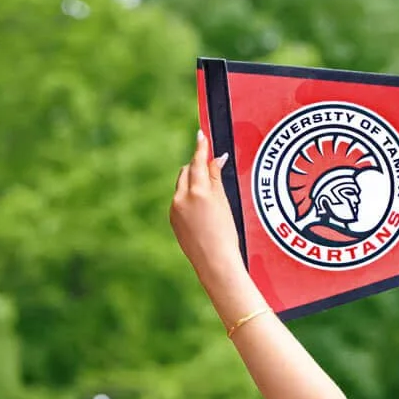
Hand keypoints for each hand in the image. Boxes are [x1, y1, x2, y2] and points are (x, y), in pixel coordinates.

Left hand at [170, 128, 251, 299]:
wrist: (215, 263)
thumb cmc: (226, 235)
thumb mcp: (224, 203)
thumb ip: (217, 178)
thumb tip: (215, 159)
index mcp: (199, 192)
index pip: (198, 161)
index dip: (201, 147)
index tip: (201, 135)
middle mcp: (182, 198)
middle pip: (186, 170)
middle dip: (196, 168)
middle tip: (210, 170)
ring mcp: (174, 209)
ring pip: (182, 186)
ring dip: (192, 184)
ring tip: (209, 200)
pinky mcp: (172, 219)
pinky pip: (179, 201)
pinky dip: (188, 200)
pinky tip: (201, 215)